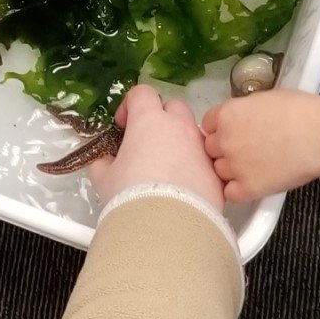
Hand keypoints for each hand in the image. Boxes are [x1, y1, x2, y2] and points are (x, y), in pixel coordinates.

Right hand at [87, 85, 224, 212]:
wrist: (166, 225)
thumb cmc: (131, 194)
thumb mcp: (104, 179)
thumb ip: (103, 164)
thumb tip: (105, 163)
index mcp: (149, 121)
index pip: (141, 93)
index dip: (130, 105)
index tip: (124, 126)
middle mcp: (179, 127)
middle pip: (173, 107)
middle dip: (161, 118)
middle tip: (148, 141)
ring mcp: (201, 148)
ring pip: (193, 133)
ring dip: (180, 142)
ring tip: (168, 167)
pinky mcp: (216, 172)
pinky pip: (206, 160)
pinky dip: (196, 167)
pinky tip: (184, 187)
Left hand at [201, 90, 319, 202]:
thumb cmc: (300, 111)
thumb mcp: (262, 100)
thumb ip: (243, 112)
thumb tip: (241, 121)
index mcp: (226, 114)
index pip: (208, 125)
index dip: (222, 130)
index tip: (235, 133)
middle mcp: (224, 140)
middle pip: (210, 149)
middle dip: (225, 149)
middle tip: (248, 151)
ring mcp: (234, 165)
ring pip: (219, 171)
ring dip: (232, 170)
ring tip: (256, 167)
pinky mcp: (247, 187)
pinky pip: (230, 193)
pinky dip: (238, 190)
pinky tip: (253, 183)